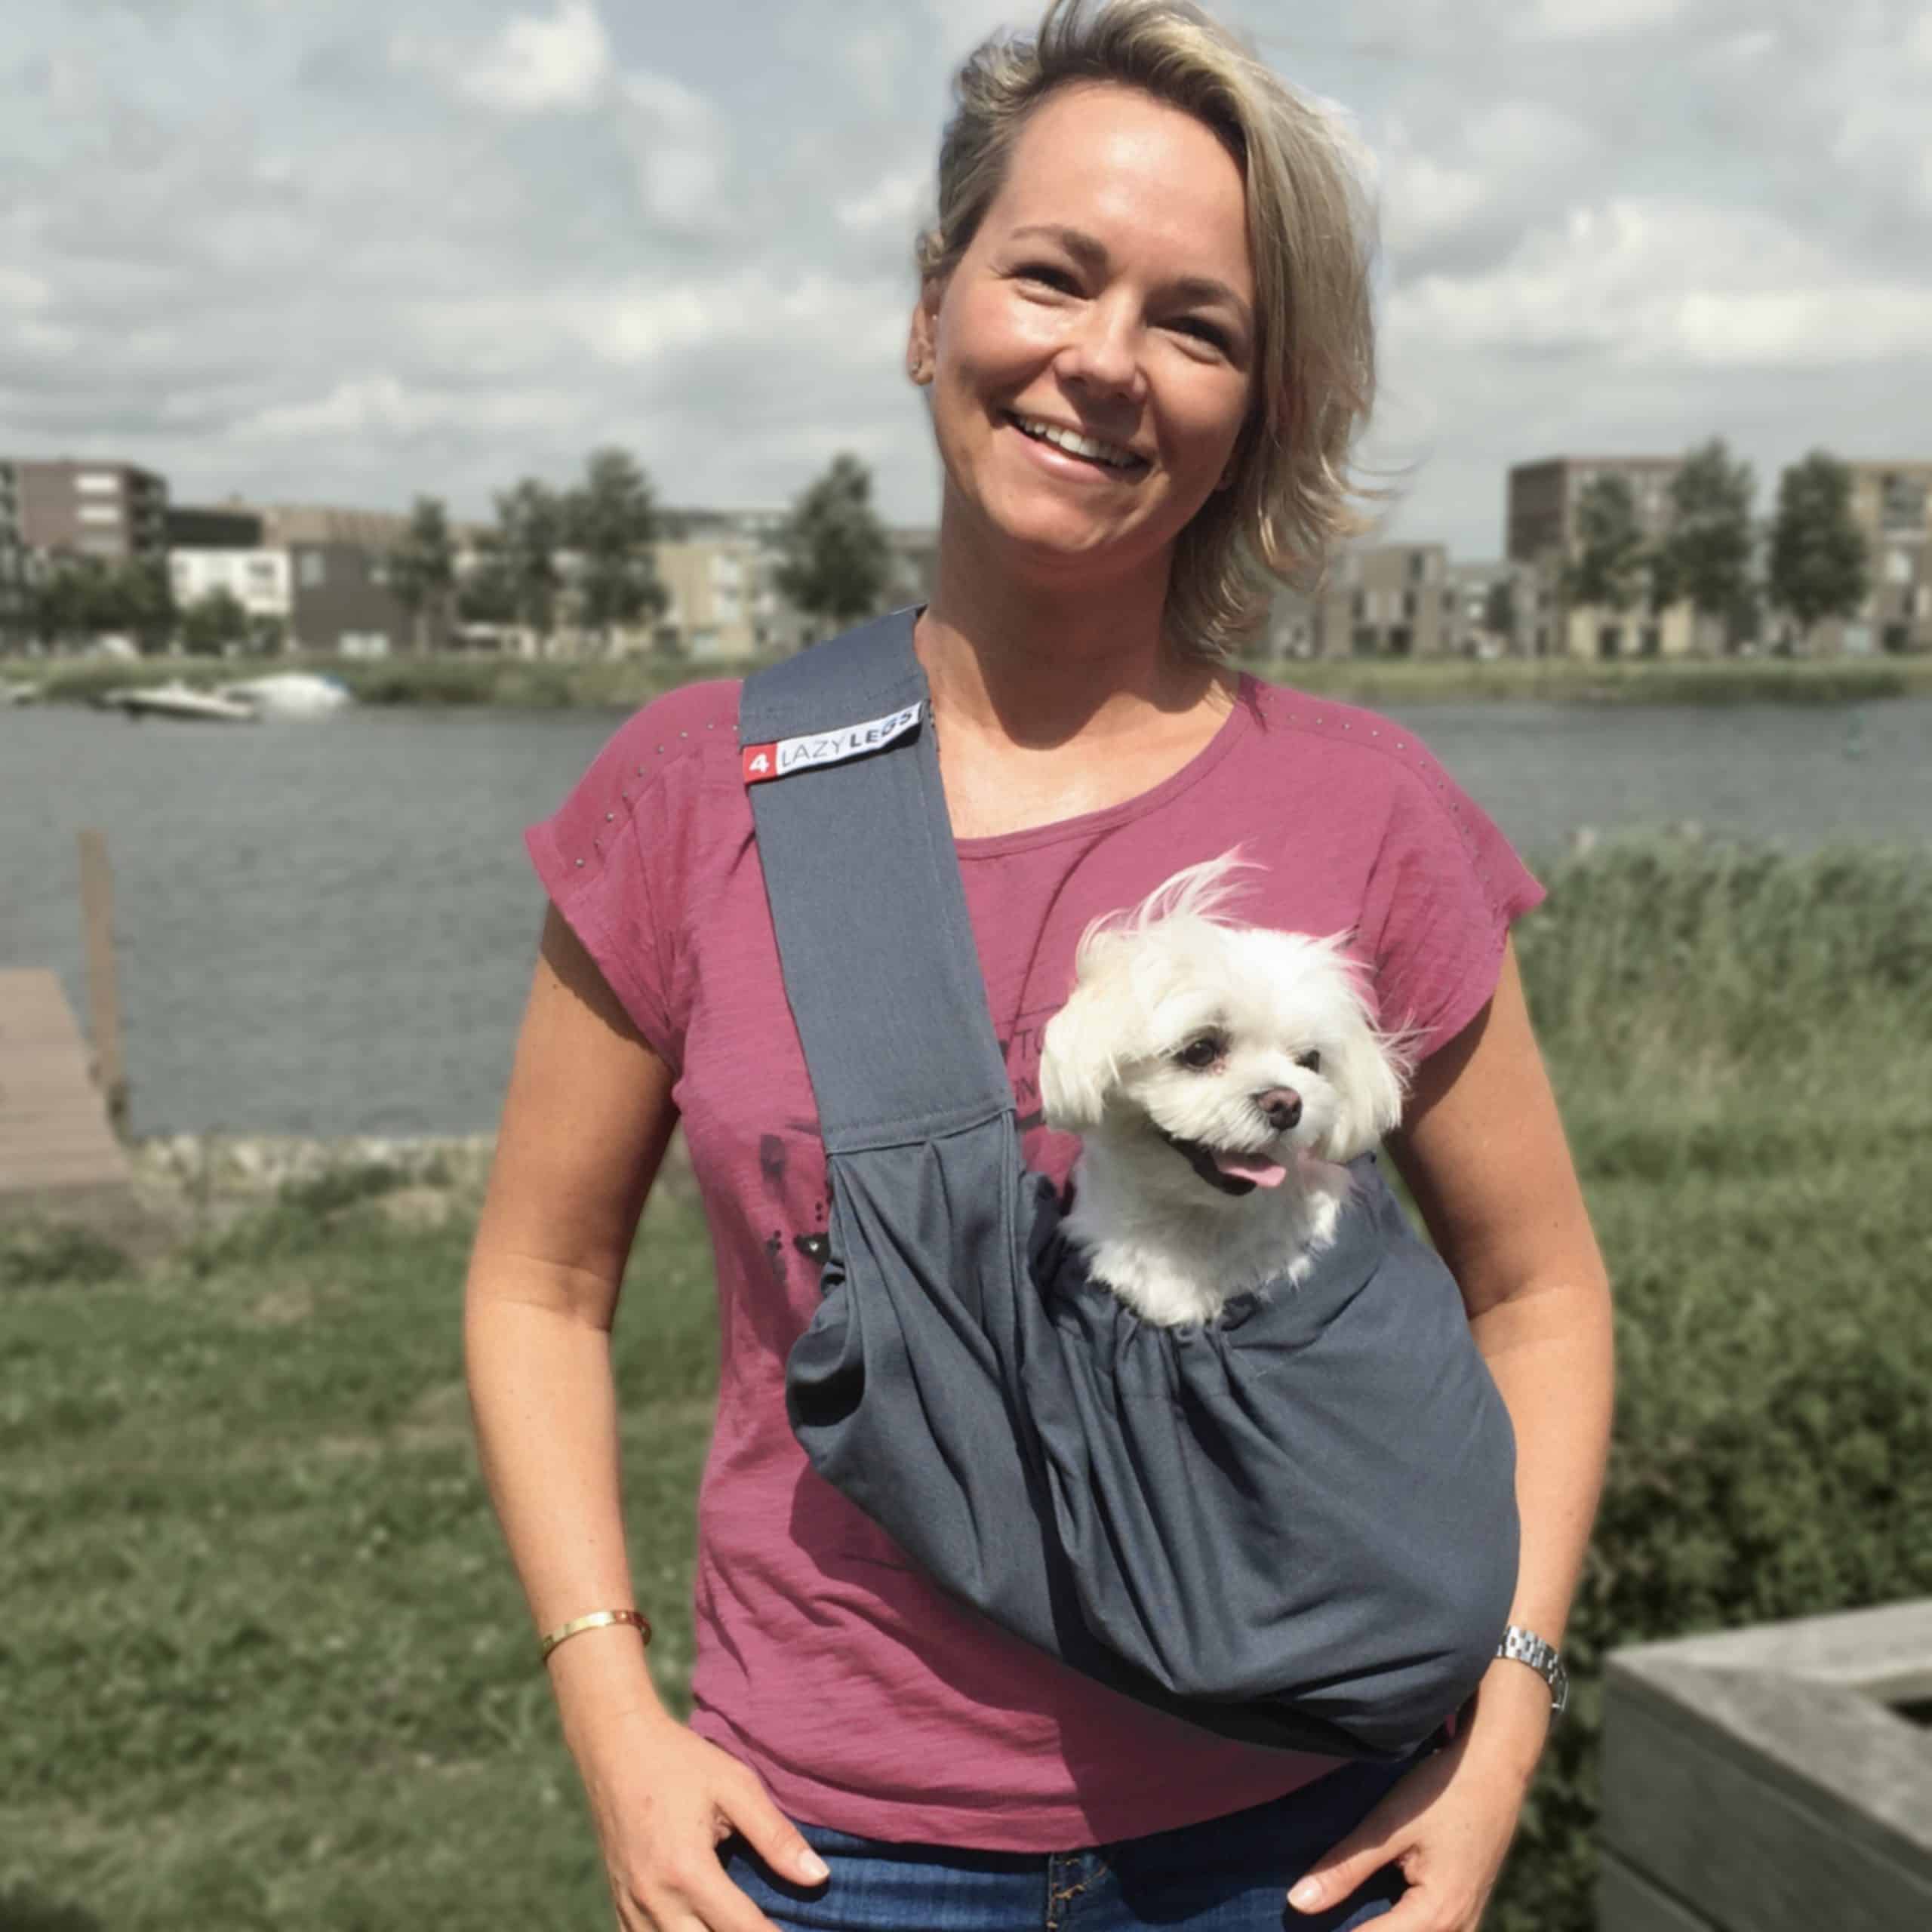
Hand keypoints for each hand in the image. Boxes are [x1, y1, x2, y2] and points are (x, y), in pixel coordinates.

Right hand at [570, 1705, 828, 1931]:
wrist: (615, 1746)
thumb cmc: (680, 1761)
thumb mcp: (735, 1787)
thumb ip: (776, 1836)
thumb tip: (817, 1877)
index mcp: (686, 1870)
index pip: (740, 1928)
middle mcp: (654, 1899)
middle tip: (769, 1926)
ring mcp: (631, 1905)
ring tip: (736, 1924)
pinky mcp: (619, 1902)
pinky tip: (699, 1926)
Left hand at [1285, 1678, 1546, 1931]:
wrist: (1497, 1767)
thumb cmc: (1442, 1791)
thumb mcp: (1387, 1825)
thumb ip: (1344, 1868)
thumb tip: (1297, 1903)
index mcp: (1436, 1917)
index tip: (1297, 1925)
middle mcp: (1457, 1931)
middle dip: (1354, 1929)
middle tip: (1318, 1913)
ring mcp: (1465, 1923)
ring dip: (1376, 1925)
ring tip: (1338, 1910)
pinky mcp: (1465, 1909)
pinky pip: (1428, 1930)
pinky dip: (1397, 1922)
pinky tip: (1367, 1906)